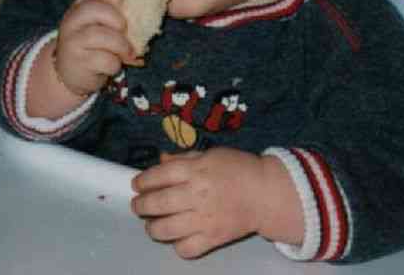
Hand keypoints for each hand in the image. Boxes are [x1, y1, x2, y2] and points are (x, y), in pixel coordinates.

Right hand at [54, 0, 133, 95]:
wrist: (72, 73)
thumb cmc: (94, 46)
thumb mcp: (100, 26)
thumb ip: (115, 17)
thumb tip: (147, 13)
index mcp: (80, 7)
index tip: (122, 3)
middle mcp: (72, 21)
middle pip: (93, 9)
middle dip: (115, 19)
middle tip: (124, 30)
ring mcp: (71, 42)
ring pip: (97, 35)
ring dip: (120, 45)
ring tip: (127, 52)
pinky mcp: (77, 62)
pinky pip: (102, 59)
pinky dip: (114, 64)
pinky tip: (113, 66)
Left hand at [130, 148, 270, 258]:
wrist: (266, 194)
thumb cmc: (239, 169)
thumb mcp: (211, 155)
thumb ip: (184, 158)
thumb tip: (161, 160)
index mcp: (196, 170)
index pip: (159, 175)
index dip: (143, 181)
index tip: (137, 185)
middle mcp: (197, 195)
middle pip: (157, 203)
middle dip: (141, 205)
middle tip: (138, 206)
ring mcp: (204, 219)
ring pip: (165, 229)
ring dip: (152, 228)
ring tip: (152, 224)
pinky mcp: (213, 238)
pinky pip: (186, 248)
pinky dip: (177, 245)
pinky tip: (177, 237)